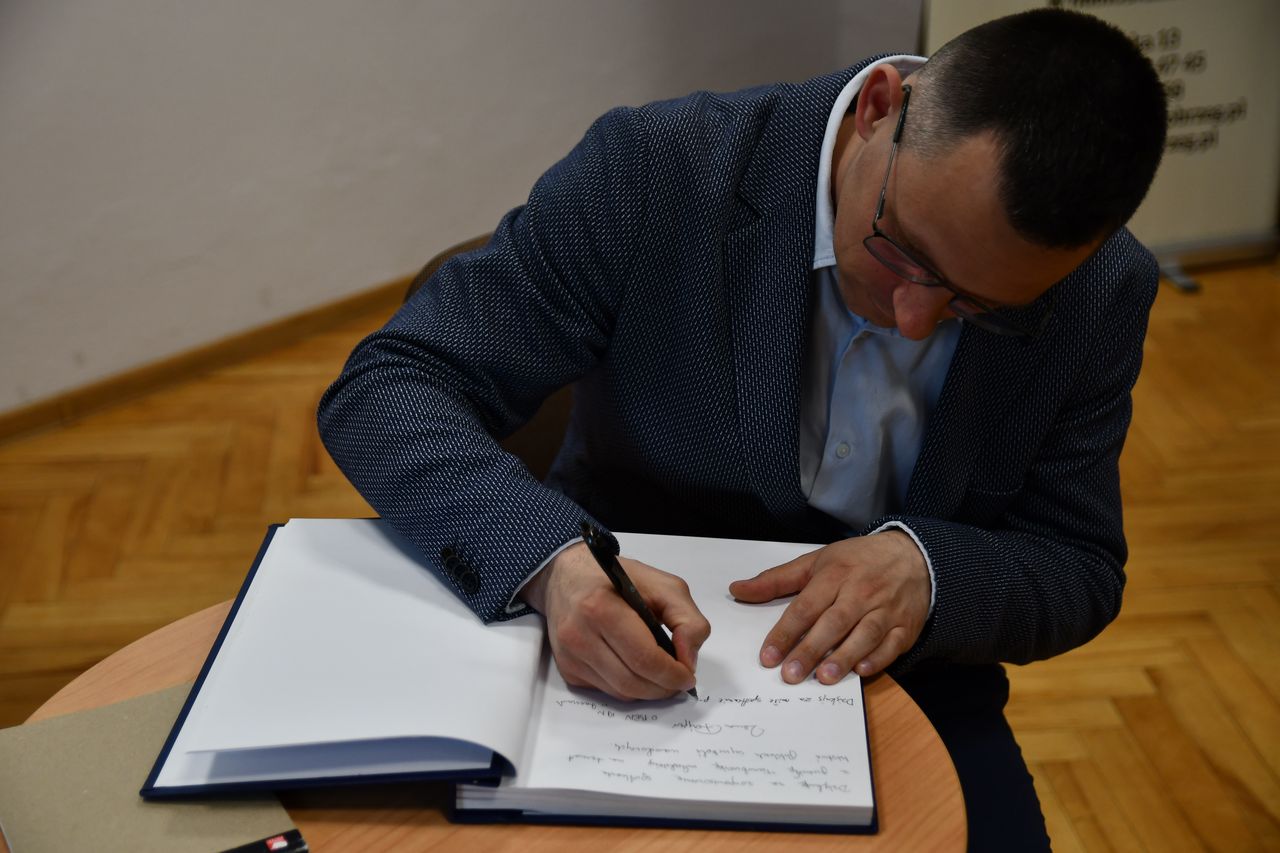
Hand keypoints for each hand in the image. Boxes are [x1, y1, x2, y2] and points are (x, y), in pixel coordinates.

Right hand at [519, 542, 710, 700]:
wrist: (566, 576)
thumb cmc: (616, 578)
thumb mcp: (663, 585)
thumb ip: (687, 620)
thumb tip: (688, 661)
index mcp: (602, 607)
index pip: (644, 658)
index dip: (672, 674)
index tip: (688, 676)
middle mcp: (579, 634)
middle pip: (631, 682)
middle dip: (663, 688)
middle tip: (679, 681)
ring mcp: (570, 655)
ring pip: (619, 692)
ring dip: (647, 691)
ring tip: (661, 676)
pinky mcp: (567, 668)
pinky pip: (605, 690)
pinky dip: (627, 687)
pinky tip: (635, 668)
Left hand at [728, 530, 928, 683]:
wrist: (912, 555)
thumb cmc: (856, 561)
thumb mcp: (815, 562)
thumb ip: (775, 580)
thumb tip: (737, 589)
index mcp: (834, 574)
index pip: (805, 607)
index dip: (786, 633)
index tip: (768, 657)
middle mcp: (860, 592)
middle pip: (833, 623)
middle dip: (811, 650)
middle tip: (790, 675)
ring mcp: (885, 609)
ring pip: (864, 634)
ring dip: (844, 657)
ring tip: (824, 678)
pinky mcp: (905, 626)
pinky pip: (892, 644)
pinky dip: (878, 658)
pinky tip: (861, 671)